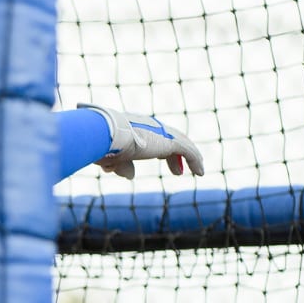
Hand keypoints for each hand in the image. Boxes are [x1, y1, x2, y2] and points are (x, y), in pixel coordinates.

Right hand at [79, 103, 204, 178]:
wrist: (106, 134)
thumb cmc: (103, 145)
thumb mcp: (113, 158)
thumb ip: (123, 165)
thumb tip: (130, 176)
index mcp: (136, 126)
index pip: (154, 137)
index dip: (160, 150)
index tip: (162, 159)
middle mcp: (151, 126)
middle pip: (170, 138)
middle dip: (175, 155)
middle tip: (178, 171)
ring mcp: (161, 132)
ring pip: (183, 143)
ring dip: (191, 157)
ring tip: (198, 170)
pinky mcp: (170, 141)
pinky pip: (188, 151)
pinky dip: (195, 161)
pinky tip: (200, 173)